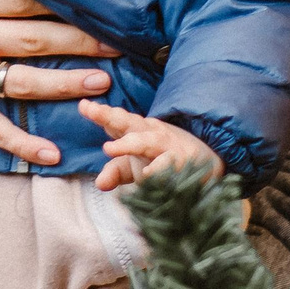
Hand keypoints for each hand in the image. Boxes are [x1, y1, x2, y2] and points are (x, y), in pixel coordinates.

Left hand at [83, 101, 223, 191]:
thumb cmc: (162, 160)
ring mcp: (167, 146)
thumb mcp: (136, 166)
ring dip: (128, 144)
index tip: (82, 105)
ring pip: (146, 141)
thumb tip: (99, 183)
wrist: (207, 164)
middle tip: (92, 111)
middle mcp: (151, 133)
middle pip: (128, 122)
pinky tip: (148, 175)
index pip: (115, 120)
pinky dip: (158, 170)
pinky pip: (168, 165)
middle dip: (109, 115)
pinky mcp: (181, 162)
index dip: (99, 112)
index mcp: (137, 130)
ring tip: (110, 148)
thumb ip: (116, 171)